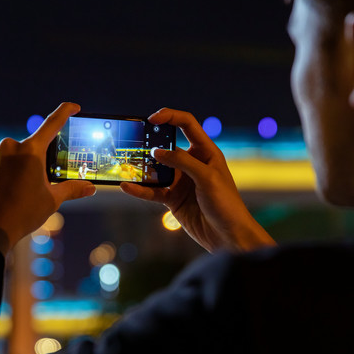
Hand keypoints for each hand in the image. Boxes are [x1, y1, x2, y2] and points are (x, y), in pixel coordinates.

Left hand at [0, 102, 96, 254]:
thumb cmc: (23, 213)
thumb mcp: (52, 200)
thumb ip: (72, 189)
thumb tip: (91, 188)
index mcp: (31, 150)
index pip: (52, 123)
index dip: (65, 112)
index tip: (73, 107)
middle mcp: (10, 147)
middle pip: (32, 147)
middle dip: (40, 160)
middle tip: (42, 182)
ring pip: (15, 156)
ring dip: (22, 168)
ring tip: (22, 192)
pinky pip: (0, 164)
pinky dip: (7, 173)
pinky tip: (9, 192)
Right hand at [121, 108, 273, 252]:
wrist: (228, 236)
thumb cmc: (226, 204)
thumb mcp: (206, 178)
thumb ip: (182, 162)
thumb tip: (156, 151)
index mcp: (206, 151)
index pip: (187, 124)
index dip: (170, 116)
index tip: (152, 118)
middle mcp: (192, 163)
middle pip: (167, 146)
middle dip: (150, 143)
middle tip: (133, 142)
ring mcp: (181, 181)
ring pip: (156, 169)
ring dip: (142, 168)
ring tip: (125, 165)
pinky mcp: (173, 198)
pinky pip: (153, 191)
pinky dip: (140, 189)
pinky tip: (127, 187)